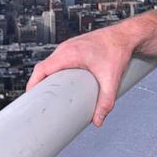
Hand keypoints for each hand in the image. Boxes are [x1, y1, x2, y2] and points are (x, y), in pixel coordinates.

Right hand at [26, 23, 140, 126]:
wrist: (126, 35)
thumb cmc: (118, 50)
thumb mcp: (111, 79)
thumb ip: (106, 101)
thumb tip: (98, 120)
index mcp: (68, 53)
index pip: (41, 69)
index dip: (32, 84)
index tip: (29, 99)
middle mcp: (65, 48)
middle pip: (43, 68)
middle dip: (38, 85)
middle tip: (38, 102)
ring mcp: (69, 46)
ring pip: (50, 63)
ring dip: (46, 78)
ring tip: (46, 96)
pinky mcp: (74, 48)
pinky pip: (57, 60)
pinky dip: (54, 71)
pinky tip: (59, 82)